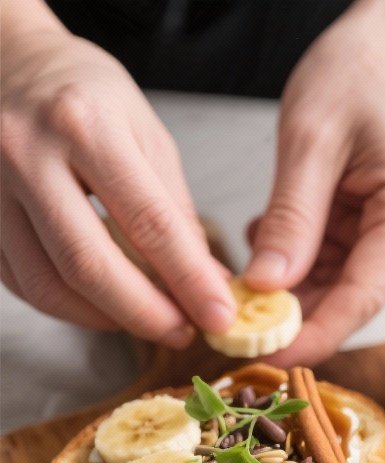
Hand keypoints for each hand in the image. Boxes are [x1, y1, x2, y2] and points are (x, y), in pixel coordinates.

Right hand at [0, 15, 235, 344]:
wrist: (8, 64)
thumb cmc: (83, 95)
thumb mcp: (144, 134)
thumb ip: (175, 212)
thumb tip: (210, 284)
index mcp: (84, 123)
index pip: (149, 222)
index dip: (189, 280)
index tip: (219, 316)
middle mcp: (28, 152)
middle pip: (89, 265)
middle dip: (144, 314)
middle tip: (182, 332)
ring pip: (49, 286)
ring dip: (105, 318)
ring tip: (145, 320)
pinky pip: (23, 284)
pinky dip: (69, 306)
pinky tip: (101, 304)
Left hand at [244, 3, 384, 364]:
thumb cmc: (364, 69)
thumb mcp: (311, 139)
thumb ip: (290, 219)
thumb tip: (264, 288)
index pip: (360, 299)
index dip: (309, 335)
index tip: (261, 357)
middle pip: (354, 299)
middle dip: (293, 309)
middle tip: (231, 312)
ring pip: (346, 286)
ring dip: (296, 281)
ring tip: (256, 246)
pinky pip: (347, 265)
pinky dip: (307, 260)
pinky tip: (280, 235)